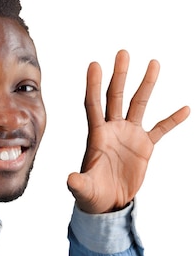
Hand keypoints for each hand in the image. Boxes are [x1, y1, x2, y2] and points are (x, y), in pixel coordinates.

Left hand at [67, 50, 189, 213]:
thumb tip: (70, 179)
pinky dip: (172, 120)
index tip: (94, 64)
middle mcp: (112, 130)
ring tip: (154, 63)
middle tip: (123, 53)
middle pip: (115, 97)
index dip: (93, 85)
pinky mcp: (144, 146)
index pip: (93, 105)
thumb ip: (77, 183)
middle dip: (119, 75)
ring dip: (146, 85)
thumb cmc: (91, 194)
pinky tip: (185, 109)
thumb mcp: (83, 189)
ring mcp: (129, 135)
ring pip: (138, 104)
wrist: (107, 203)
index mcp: (96, 135)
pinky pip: (161, 129)